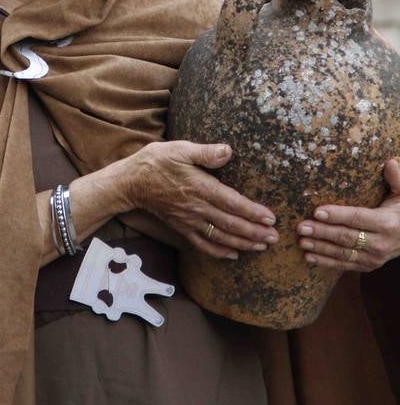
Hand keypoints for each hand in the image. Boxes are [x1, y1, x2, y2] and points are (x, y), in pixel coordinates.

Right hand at [127, 140, 278, 259]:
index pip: (232, 203)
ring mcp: (189, 221)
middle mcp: (196, 208)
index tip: (270, 218)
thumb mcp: (180, 149)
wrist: (131, 182)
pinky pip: (203, 244)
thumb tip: (228, 151)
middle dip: (254, 232)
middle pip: (231, 224)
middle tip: (274, 238)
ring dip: (243, 243)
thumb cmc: (157, 162)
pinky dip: (219, 252)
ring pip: (220, 237)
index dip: (253, 212)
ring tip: (262, 246)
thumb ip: (205, 152)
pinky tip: (233, 255)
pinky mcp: (181, 228)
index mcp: (200, 187)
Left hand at [296, 158, 399, 270]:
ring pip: (343, 253)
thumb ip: (397, 180)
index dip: (337, 215)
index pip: (358, 218)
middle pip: (346, 237)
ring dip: (321, 248)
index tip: (317, 211)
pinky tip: (309, 257)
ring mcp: (374, 258)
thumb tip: (390, 162)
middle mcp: (381, 243)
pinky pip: (344, 265)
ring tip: (302, 241)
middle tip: (301, 227)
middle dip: (322, 232)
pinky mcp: (367, 266)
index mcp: (387, 223)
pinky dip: (326, 263)